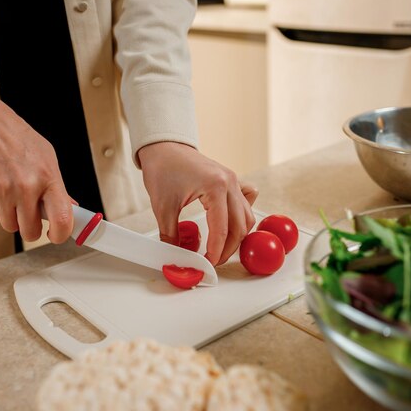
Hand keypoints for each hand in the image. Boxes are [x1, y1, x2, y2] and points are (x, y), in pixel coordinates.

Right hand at [0, 84, 72, 242]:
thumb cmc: (16, 137)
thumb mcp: (47, 157)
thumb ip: (57, 186)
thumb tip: (70, 207)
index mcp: (48, 177)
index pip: (62, 218)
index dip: (61, 234)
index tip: (57, 235)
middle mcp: (26, 185)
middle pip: (31, 231)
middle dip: (31, 227)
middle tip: (29, 214)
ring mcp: (3, 190)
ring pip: (10, 226)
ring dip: (11, 217)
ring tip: (11, 195)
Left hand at [138, 142, 257, 265]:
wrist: (164, 146)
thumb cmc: (163, 168)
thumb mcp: (162, 206)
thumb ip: (171, 235)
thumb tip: (176, 256)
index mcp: (215, 186)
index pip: (221, 229)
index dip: (215, 251)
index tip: (208, 264)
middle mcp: (230, 183)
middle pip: (240, 226)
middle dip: (228, 248)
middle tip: (213, 260)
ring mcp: (233, 181)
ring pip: (247, 217)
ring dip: (236, 236)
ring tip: (220, 249)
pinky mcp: (231, 181)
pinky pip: (246, 202)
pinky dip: (242, 217)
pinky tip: (231, 225)